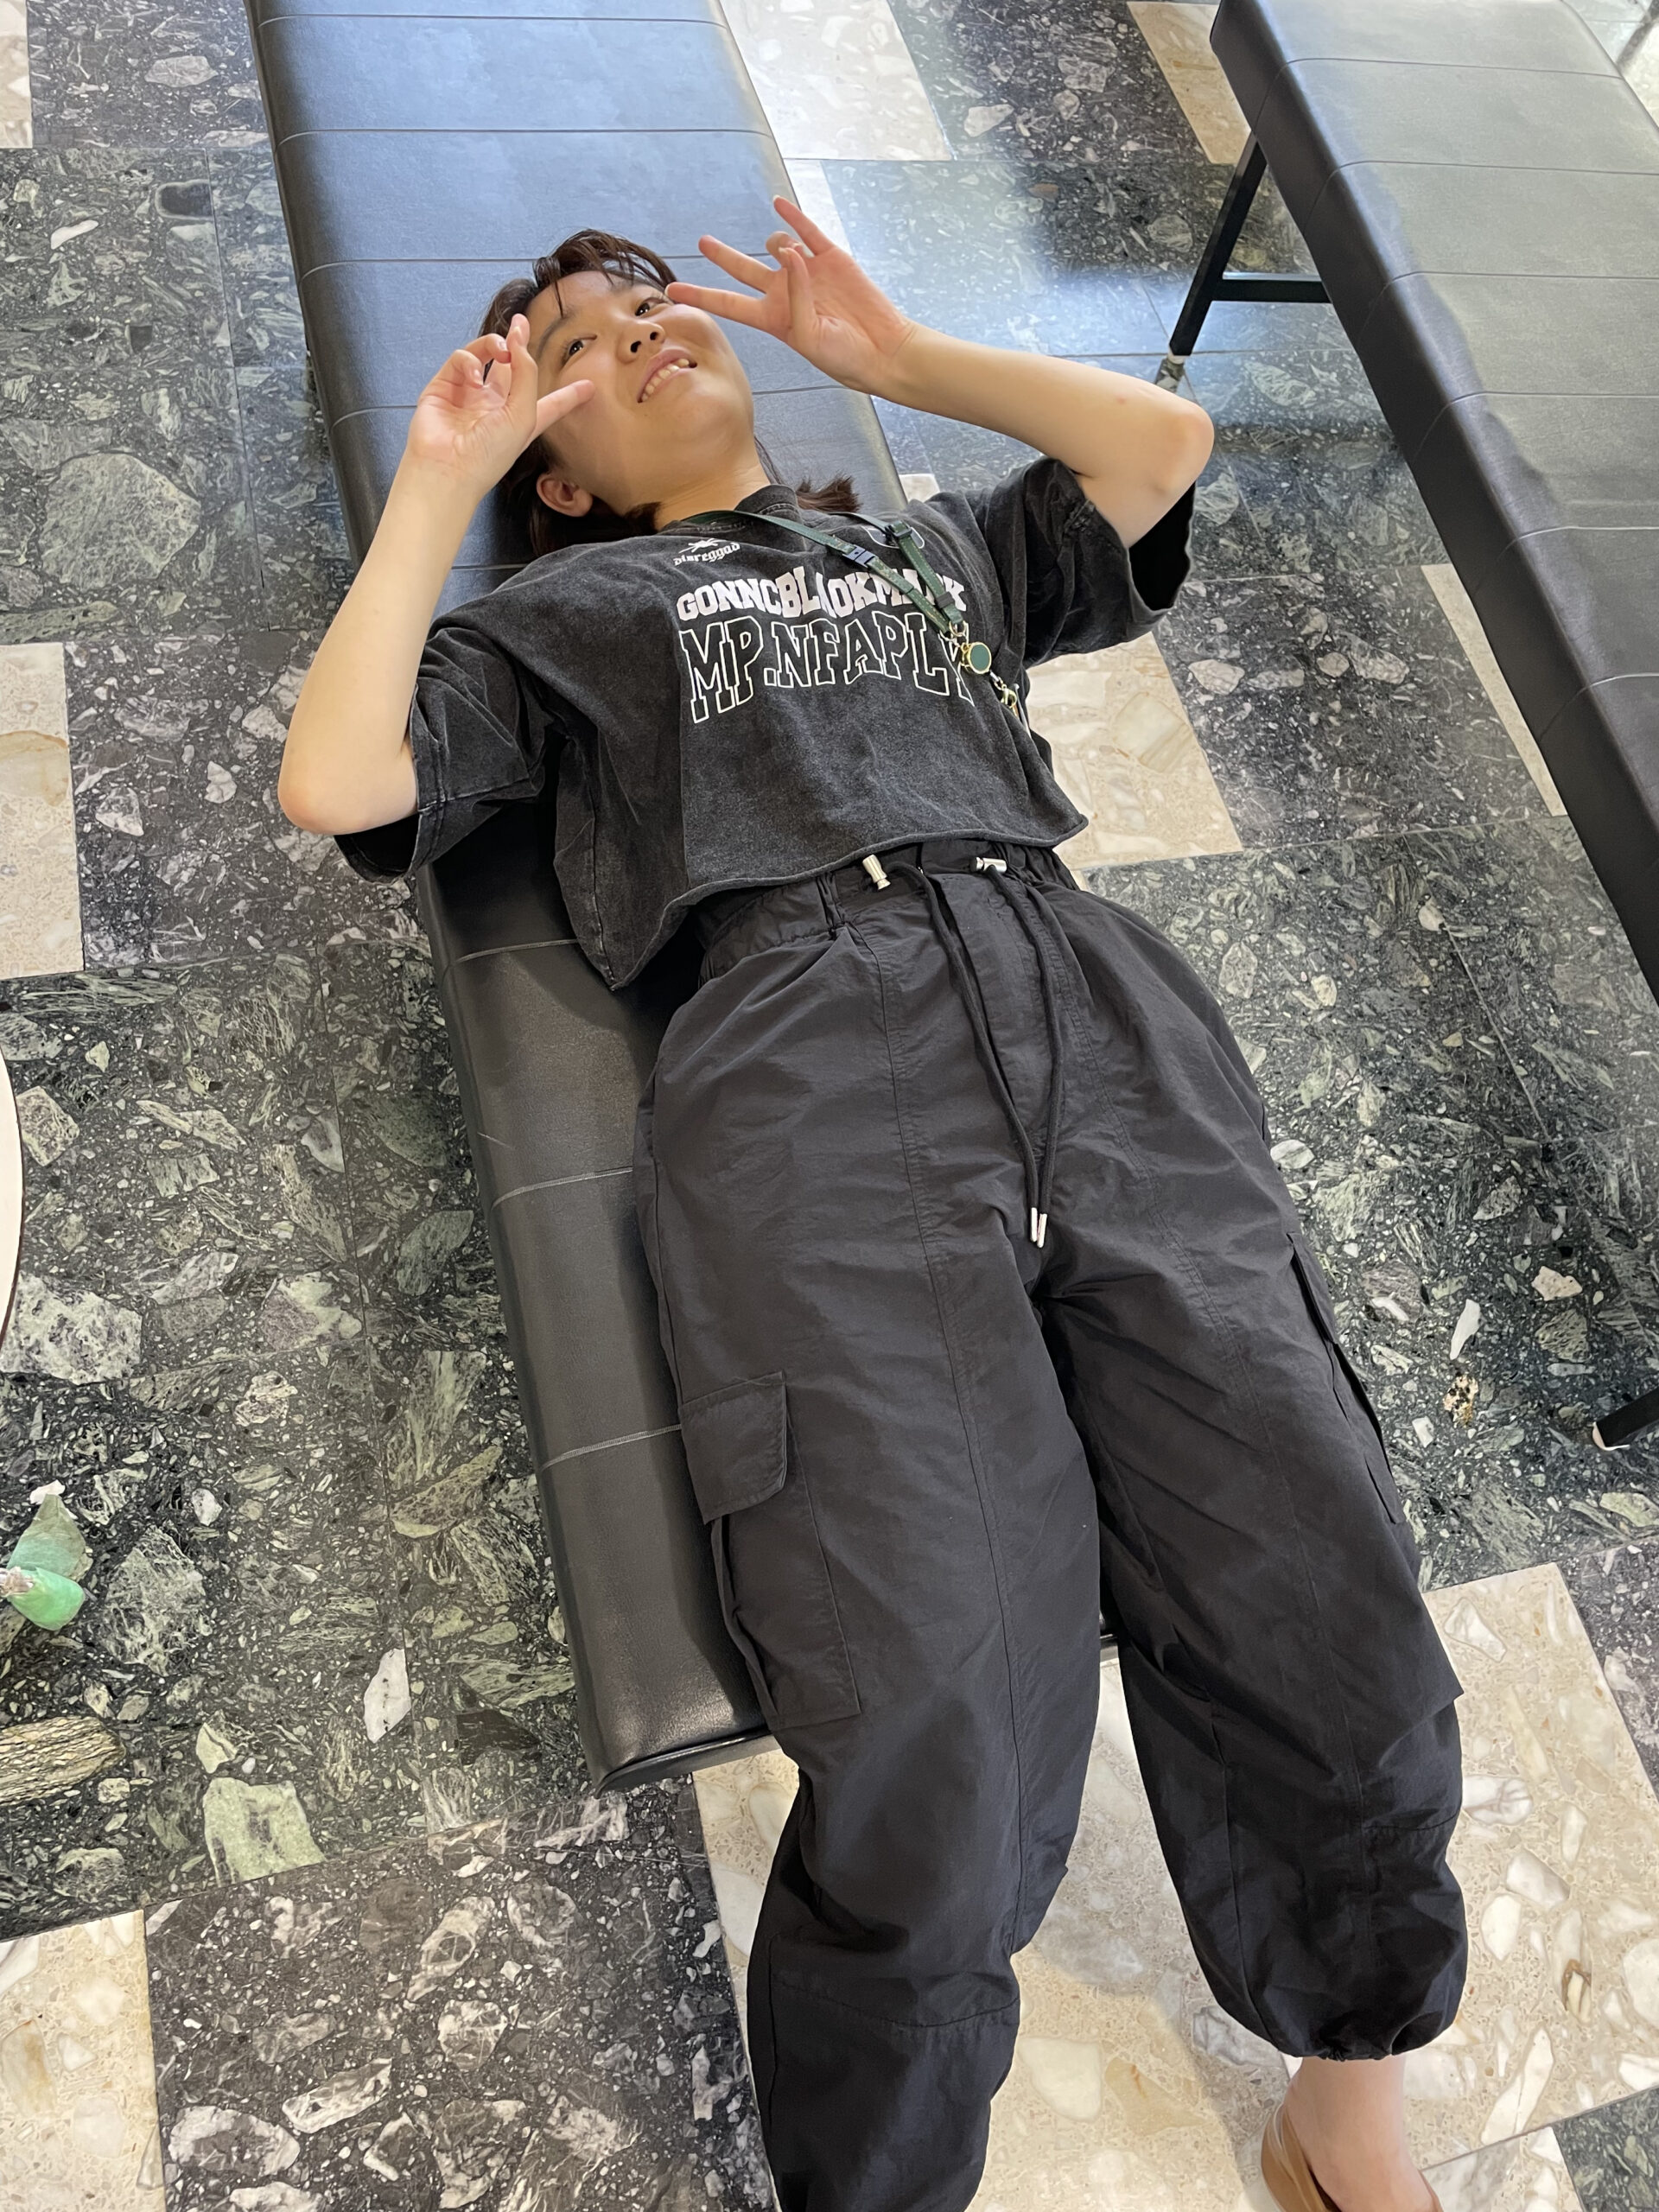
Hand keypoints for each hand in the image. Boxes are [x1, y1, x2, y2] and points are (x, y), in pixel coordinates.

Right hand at [402, 314, 593, 500]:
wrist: (448, 468)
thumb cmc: (488, 454)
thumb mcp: (523, 415)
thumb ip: (526, 373)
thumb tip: (520, 337)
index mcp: (521, 420)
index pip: (550, 405)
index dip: (568, 396)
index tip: (589, 387)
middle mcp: (495, 406)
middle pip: (512, 368)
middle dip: (517, 344)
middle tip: (522, 323)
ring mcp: (468, 395)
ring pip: (484, 355)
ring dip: (494, 345)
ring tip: (501, 349)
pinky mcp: (444, 387)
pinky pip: (460, 360)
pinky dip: (468, 361)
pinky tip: (473, 376)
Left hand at [665, 197, 918, 394]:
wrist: (882, 349)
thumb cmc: (843, 355)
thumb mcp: (810, 336)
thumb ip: (795, 296)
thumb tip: (788, 252)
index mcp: (773, 318)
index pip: (728, 304)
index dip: (700, 295)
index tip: (671, 291)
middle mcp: (785, 292)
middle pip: (743, 269)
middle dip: (722, 256)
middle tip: (702, 242)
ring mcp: (807, 271)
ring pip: (776, 244)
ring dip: (778, 243)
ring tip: (796, 260)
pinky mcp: (831, 256)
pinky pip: (806, 229)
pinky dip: (792, 215)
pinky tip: (778, 202)